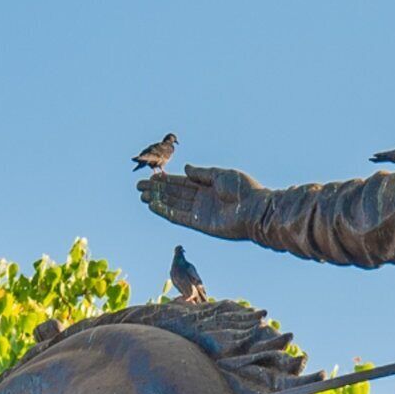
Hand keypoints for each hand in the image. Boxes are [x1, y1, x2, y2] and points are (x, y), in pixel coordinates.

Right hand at [141, 164, 266, 238]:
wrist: (254, 210)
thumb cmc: (243, 189)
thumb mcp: (221, 175)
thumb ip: (201, 173)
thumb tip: (185, 169)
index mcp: (208, 185)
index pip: (183, 182)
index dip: (167, 180)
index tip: (152, 176)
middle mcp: (202, 199)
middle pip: (175, 194)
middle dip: (158, 190)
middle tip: (140, 185)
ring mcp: (200, 212)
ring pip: (174, 205)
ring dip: (158, 200)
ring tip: (142, 195)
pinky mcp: (199, 224)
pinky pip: (178, 217)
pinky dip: (165, 212)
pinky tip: (153, 206)